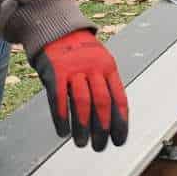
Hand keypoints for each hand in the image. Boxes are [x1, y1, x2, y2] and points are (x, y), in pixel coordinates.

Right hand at [30, 29, 129, 150]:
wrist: (56, 29)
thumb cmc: (79, 53)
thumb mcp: (99, 62)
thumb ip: (104, 85)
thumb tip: (111, 120)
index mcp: (109, 67)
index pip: (119, 99)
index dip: (120, 122)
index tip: (119, 140)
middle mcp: (94, 68)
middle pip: (102, 103)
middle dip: (102, 129)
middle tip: (100, 146)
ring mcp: (74, 69)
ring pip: (82, 103)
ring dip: (83, 127)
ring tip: (82, 143)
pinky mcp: (55, 71)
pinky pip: (59, 98)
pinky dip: (62, 117)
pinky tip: (63, 132)